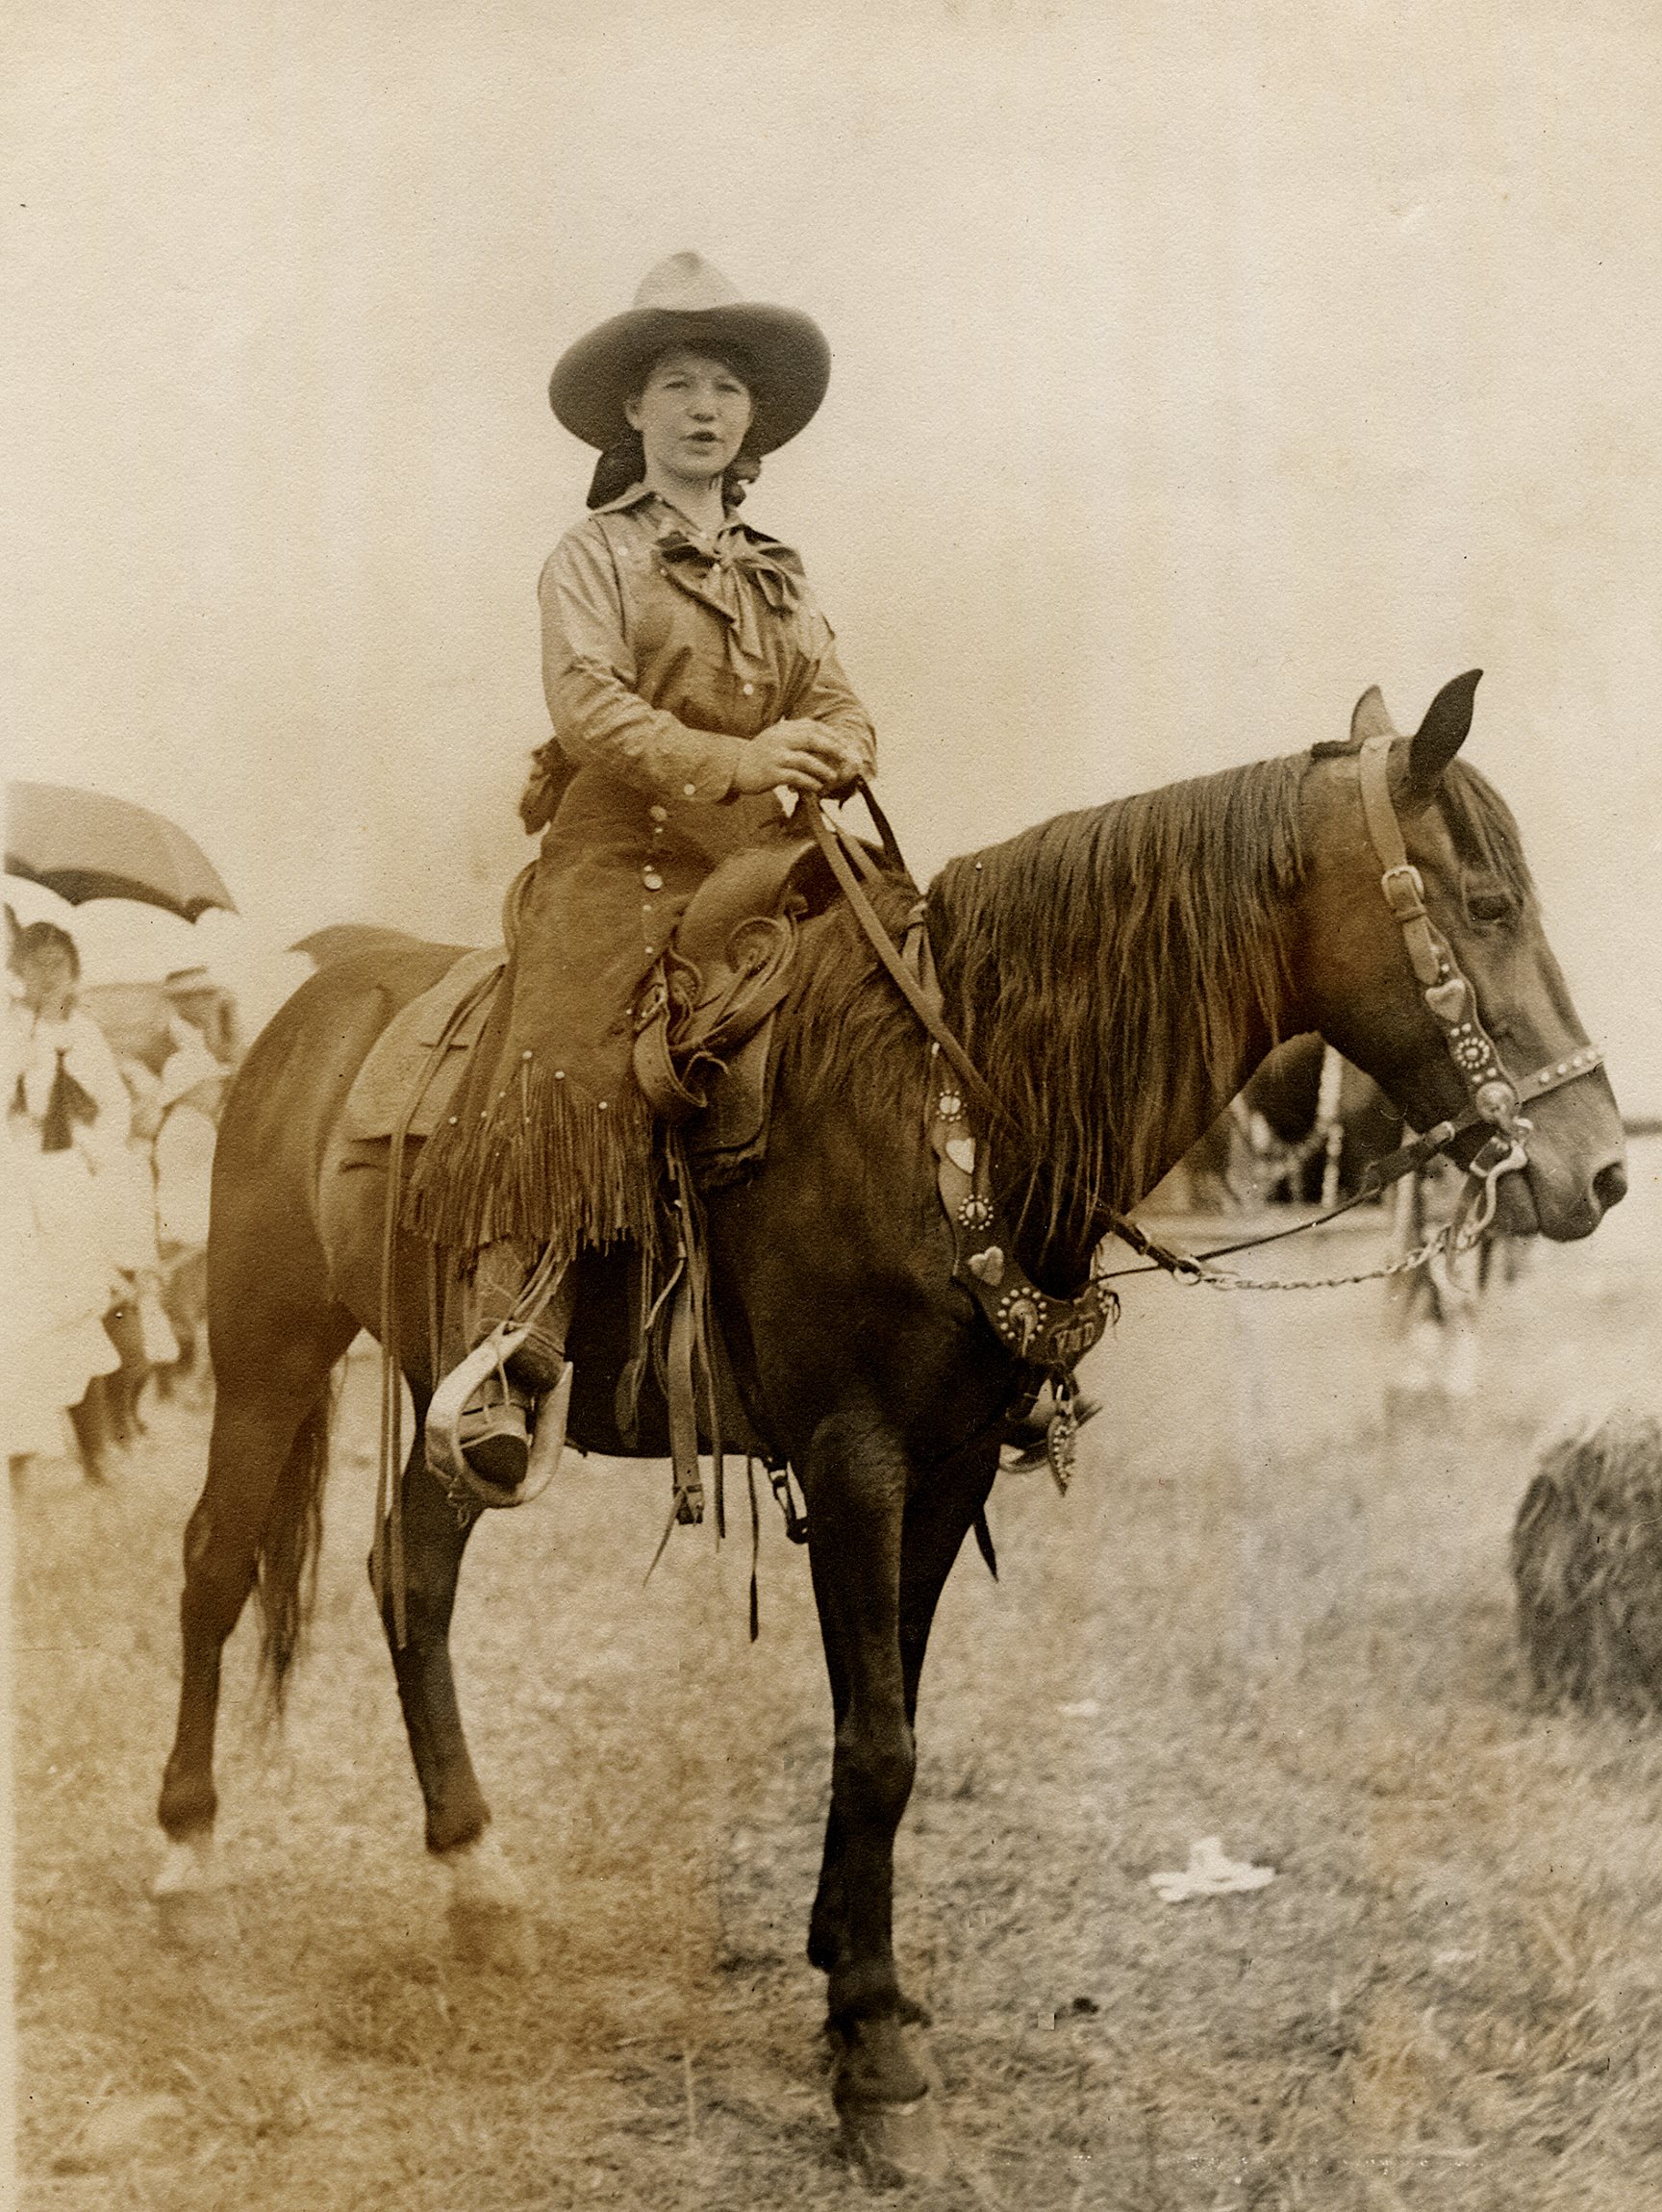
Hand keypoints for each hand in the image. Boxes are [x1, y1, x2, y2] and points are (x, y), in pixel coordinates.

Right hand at [729, 721, 855, 795]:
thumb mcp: (775, 737)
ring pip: (806, 760)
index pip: (812, 726)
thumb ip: (795, 733)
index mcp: (782, 729)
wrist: (734, 767)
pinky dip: (809, 782)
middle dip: (832, 748)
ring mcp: (775, 756)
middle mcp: (779, 739)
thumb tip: (821, 731)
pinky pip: (796, 777)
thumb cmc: (759, 754)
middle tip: (845, 757)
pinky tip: (817, 787)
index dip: (830, 734)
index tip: (842, 744)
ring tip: (833, 777)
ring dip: (823, 769)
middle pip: (812, 739)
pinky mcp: (772, 773)